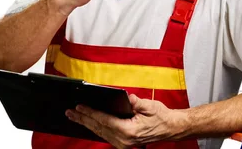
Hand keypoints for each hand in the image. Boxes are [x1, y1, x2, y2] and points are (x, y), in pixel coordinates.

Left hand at [65, 94, 187, 147]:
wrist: (171, 128)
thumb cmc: (162, 117)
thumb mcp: (149, 106)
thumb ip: (135, 102)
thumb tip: (125, 96)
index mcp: (129, 131)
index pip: (104, 120)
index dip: (90, 113)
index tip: (79, 107)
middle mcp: (124, 141)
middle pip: (99, 128)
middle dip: (83, 119)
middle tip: (70, 112)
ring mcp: (123, 144)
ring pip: (100, 133)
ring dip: (87, 124)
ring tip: (75, 117)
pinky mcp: (124, 143)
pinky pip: (106, 135)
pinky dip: (96, 128)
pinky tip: (88, 123)